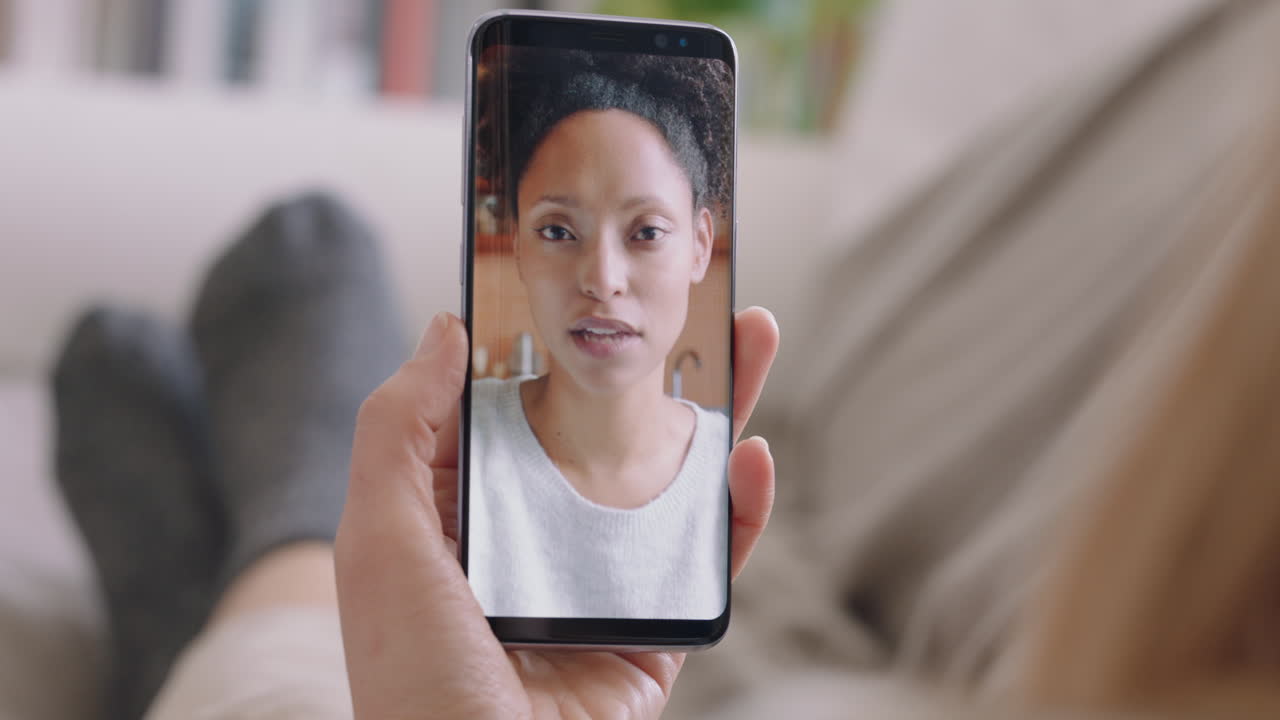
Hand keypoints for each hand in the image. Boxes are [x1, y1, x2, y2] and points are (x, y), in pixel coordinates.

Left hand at [336, 307, 779, 719]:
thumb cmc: (414, 680)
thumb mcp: (380, 539)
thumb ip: (399, 429)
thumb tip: (445, 330)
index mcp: (463, 511)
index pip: (510, 404)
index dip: (548, 341)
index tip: (586, 284)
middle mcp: (535, 537)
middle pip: (605, 427)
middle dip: (651, 360)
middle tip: (692, 290)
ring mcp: (600, 579)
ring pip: (669, 477)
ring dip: (717, 408)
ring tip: (752, 336)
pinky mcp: (655, 626)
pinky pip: (708, 557)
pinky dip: (741, 508)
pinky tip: (752, 456)